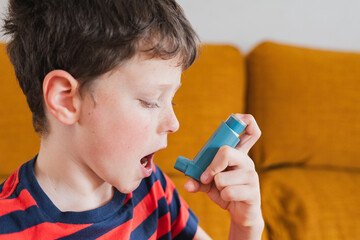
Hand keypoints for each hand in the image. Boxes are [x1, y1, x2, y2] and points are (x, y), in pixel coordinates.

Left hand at [184, 114, 263, 237]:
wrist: (240, 214)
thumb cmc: (225, 192)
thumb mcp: (208, 184)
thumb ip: (197, 180)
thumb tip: (187, 182)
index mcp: (238, 154)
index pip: (250, 130)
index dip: (245, 120)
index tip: (236, 118)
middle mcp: (246, 161)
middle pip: (227, 151)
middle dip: (212, 166)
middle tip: (206, 177)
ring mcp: (252, 176)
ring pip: (222, 177)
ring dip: (216, 186)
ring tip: (223, 190)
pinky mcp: (253, 192)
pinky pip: (228, 191)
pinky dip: (222, 197)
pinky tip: (230, 199)